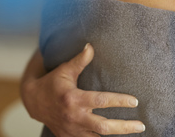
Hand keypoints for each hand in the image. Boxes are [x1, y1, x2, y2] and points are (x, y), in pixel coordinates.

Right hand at [21, 43, 144, 135]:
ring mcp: (73, 130)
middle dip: (124, 127)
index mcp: (74, 99)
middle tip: (141, 125)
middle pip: (104, 127)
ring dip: (116, 135)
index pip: (101, 101)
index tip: (135, 101)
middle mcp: (75, 117)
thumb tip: (91, 46)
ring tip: (133, 130)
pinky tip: (115, 135)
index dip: (119, 101)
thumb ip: (80, 60)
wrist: (34, 102)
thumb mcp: (65, 70)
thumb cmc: (52, 83)